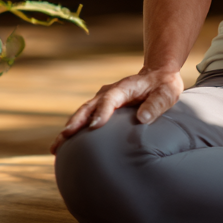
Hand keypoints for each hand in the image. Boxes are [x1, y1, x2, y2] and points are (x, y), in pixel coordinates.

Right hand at [49, 68, 183, 153]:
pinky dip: (74, 130)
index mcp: (124, 88)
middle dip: (75, 122)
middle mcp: (109, 93)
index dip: (101, 112)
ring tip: (56, 148)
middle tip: (63, 137)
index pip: (109, 99)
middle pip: (88, 107)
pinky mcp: (101, 108)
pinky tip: (65, 147)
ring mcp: (103, 100)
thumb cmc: (163, 85)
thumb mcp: (166, 93)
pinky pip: (85, 119)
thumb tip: (142, 119)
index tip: (94, 126)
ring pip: (82, 114)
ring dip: (69, 129)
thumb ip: (156, 104)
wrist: (157, 74)